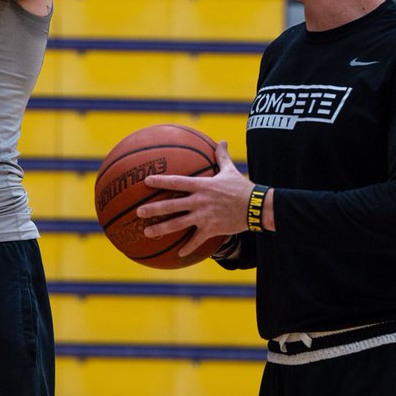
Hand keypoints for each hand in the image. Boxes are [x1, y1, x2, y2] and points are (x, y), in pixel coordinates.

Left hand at [137, 141, 253, 256]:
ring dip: (162, 228)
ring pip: (178, 224)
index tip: (146, 181)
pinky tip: (178, 254)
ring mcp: (204, 216)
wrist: (256, 206)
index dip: (161, 181)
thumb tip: (222, 140)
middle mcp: (199, 201)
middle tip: (138, 212)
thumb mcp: (230, 170)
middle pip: (172, 205)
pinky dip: (188, 247)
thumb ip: (221, 156)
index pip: (177, 181)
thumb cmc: (242, 187)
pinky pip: (196, 240)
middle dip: (153, 208)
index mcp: (202, 186)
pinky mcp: (211, 229)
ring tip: (147, 232)